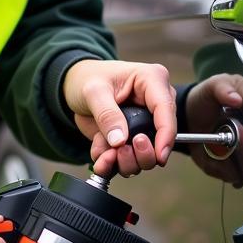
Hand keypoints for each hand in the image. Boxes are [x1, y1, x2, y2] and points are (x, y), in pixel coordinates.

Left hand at [64, 59, 175, 177]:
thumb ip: (107, 114)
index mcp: (152, 80)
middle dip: (141, 153)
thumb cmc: (88, 78)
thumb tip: (120, 141)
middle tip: (121, 150)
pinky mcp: (131, 139)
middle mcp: (153, 104)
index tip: (159, 156)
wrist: (76, 86)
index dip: (166, 136)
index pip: (166, 110)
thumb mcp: (93, 91)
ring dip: (125, 161)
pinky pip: (128, 159)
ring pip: (146, 154)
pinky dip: (114, 164)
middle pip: (161, 138)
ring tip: (106, 154)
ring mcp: (144, 124)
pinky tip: (101, 157)